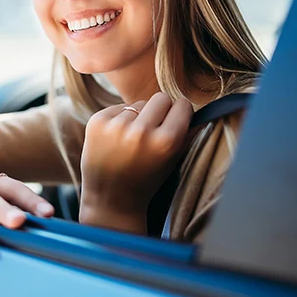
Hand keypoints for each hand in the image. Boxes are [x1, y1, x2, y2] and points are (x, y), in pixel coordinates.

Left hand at [80, 93, 192, 229]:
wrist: (109, 198)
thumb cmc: (146, 180)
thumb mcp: (172, 161)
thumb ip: (187, 134)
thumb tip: (198, 109)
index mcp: (165, 142)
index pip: (182, 105)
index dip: (180, 113)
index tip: (176, 119)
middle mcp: (140, 131)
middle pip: (161, 98)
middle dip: (160, 110)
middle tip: (154, 127)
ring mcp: (116, 125)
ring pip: (138, 103)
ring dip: (138, 116)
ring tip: (132, 140)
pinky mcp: (97, 120)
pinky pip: (118, 108)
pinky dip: (119, 119)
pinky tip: (116, 139)